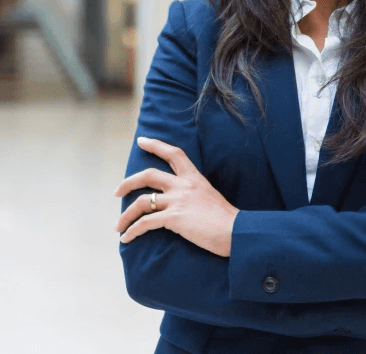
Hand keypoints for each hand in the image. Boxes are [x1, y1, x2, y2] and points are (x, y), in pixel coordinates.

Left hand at [114, 137, 238, 256]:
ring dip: (125, 215)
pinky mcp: (173, 218)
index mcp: (194, 178)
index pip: (174, 153)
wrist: (234, 230)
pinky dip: (132, 231)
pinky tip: (126, 239)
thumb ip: (194, 194)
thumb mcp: (209, 196)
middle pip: (148, 175)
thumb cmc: (226, 218)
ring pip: (140, 202)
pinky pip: (145, 223)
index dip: (155, 145)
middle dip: (128, 182)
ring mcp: (177, 200)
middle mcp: (183, 185)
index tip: (142, 140)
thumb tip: (182, 203)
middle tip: (117, 192)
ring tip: (118, 226)